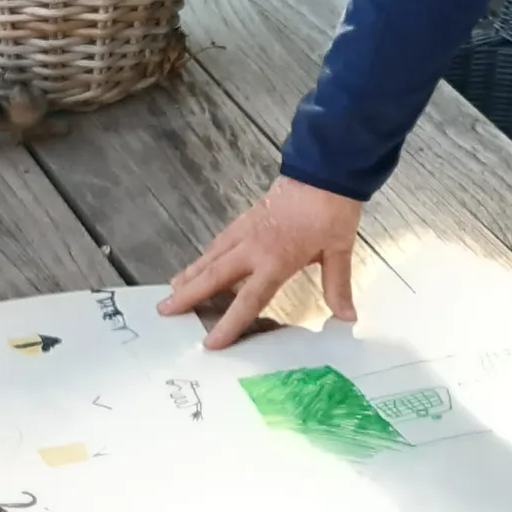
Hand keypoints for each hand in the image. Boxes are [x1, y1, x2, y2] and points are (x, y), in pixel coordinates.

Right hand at [159, 175, 363, 347]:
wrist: (324, 169)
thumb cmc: (332, 210)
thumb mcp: (339, 250)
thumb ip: (338, 286)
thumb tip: (347, 318)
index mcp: (277, 260)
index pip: (248, 299)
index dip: (229, 323)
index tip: (211, 342)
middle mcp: (254, 247)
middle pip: (214, 276)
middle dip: (188, 295)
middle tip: (165, 311)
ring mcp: (247, 231)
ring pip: (211, 256)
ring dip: (191, 274)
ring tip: (172, 290)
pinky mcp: (247, 218)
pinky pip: (220, 242)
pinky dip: (206, 256)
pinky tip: (200, 264)